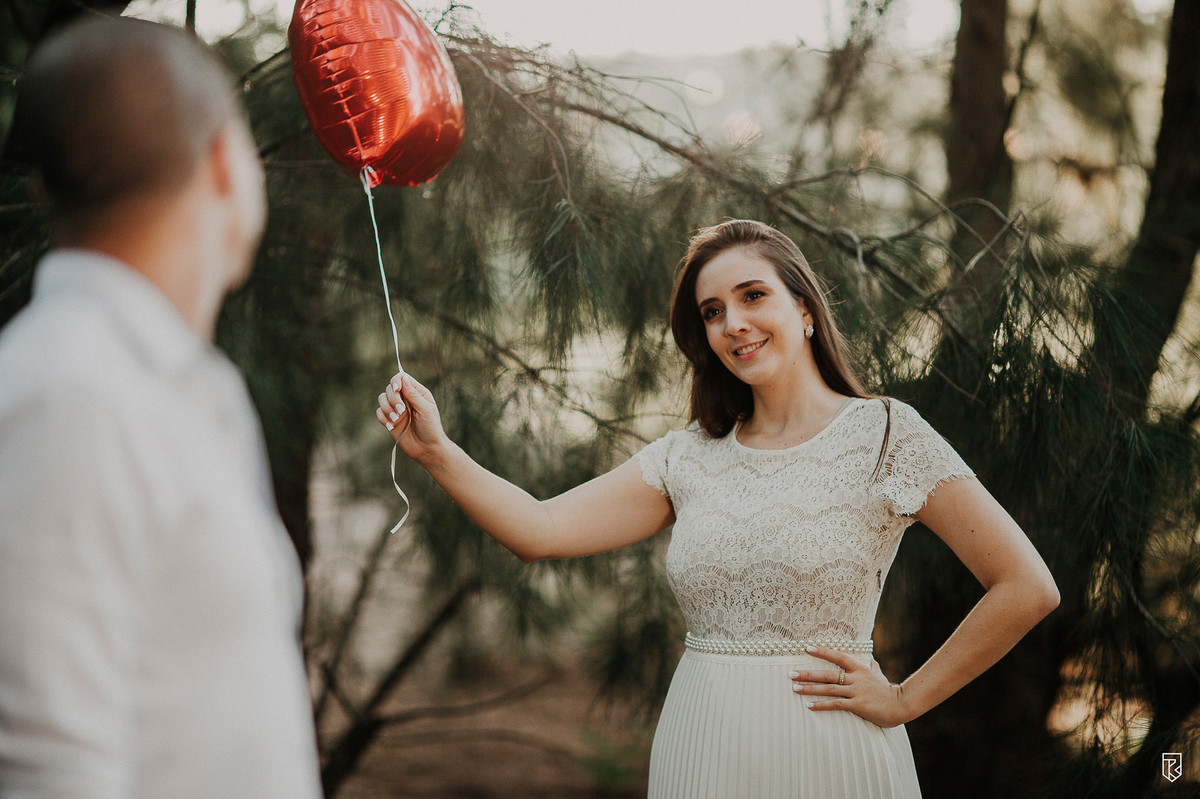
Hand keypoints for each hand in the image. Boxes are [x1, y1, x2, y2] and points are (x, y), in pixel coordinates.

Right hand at [375, 371, 448, 463]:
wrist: (427, 448)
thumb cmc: (431, 428)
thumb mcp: (425, 409)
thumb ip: (413, 394)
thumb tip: (403, 378)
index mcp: (417, 392)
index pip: (402, 378)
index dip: (396, 381)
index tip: (397, 390)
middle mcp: (405, 398)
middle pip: (390, 388)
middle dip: (393, 398)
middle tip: (402, 411)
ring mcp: (396, 409)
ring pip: (381, 399)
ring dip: (387, 408)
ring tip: (397, 419)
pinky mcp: (390, 419)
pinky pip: (379, 413)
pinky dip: (384, 418)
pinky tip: (392, 426)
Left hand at [790, 645, 908, 727]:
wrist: (902, 705)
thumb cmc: (889, 691)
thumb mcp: (880, 676)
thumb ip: (874, 668)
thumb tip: (873, 661)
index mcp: (860, 669)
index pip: (838, 656)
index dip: (823, 651)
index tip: (807, 647)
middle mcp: (856, 679)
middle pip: (827, 673)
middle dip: (808, 673)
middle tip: (790, 673)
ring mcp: (856, 692)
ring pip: (829, 688)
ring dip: (810, 689)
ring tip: (795, 688)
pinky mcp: (858, 705)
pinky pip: (836, 704)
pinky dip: (822, 705)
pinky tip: (809, 706)